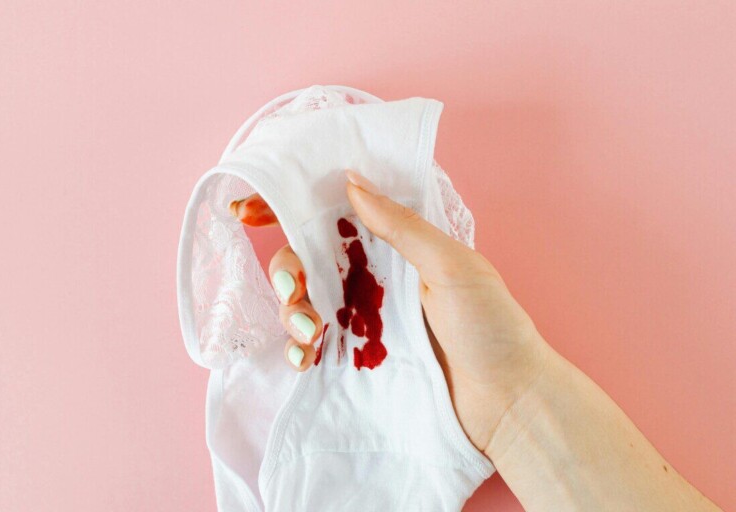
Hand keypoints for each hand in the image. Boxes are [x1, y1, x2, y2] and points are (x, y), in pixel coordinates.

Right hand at [231, 169, 552, 451]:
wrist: (508, 403)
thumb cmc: (492, 326)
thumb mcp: (452, 265)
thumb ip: (401, 226)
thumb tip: (350, 181)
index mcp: (398, 244)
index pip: (338, 214)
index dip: (291, 207)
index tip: (248, 209)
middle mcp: (375, 277)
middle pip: (307, 259)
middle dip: (286, 269)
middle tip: (294, 291)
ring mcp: (364, 318)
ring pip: (304, 302)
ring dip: (290, 312)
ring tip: (308, 333)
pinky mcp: (360, 358)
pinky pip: (314, 346)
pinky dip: (299, 349)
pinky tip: (304, 359)